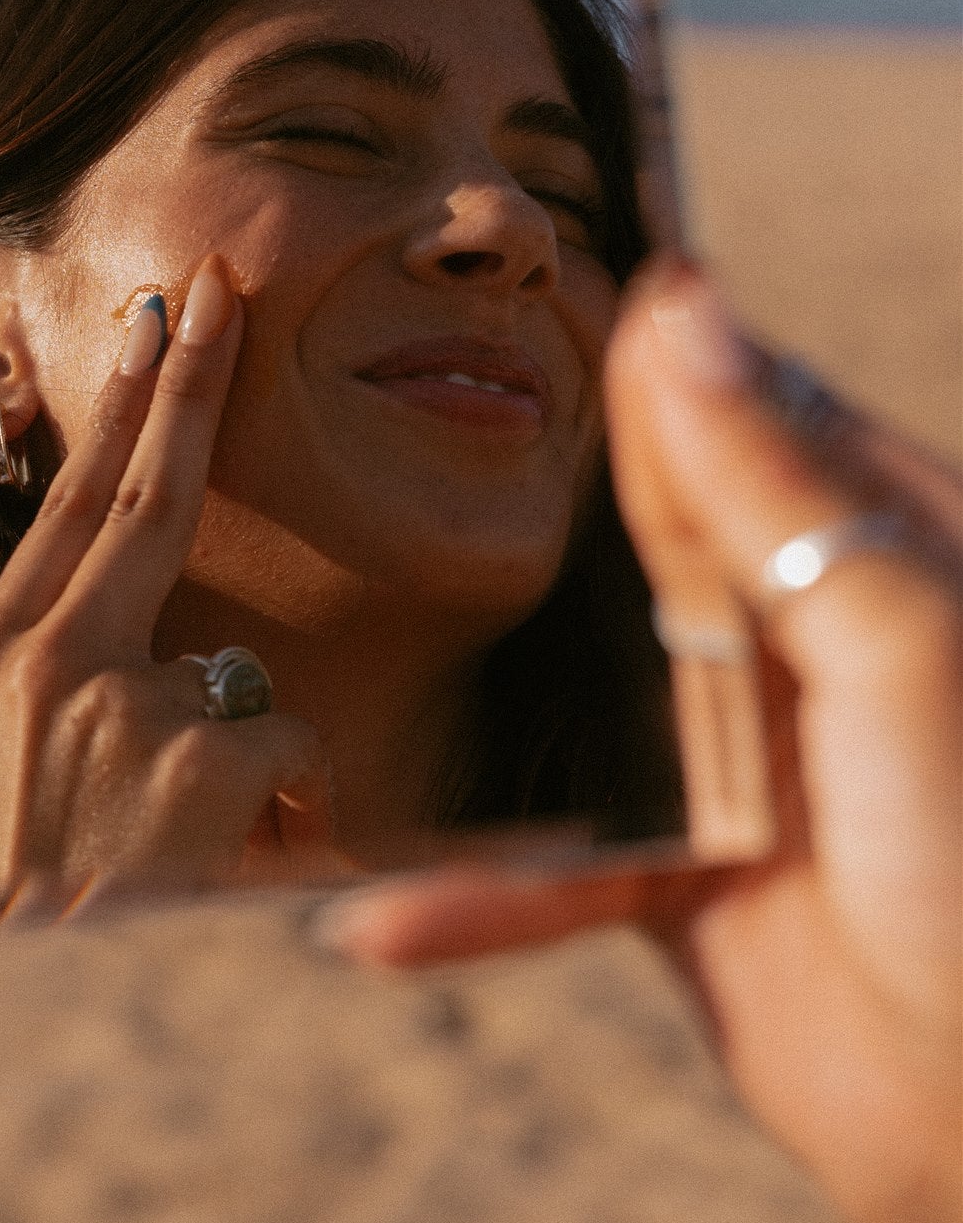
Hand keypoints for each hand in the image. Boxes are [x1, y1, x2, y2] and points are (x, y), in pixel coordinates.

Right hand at [0, 257, 331, 921]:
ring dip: (228, 749)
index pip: (78, 499)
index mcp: (1, 658)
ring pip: (232, 674)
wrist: (12, 1007)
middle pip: (148, 494)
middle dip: (192, 379)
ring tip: (174, 842)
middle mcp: (59, 662)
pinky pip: (285, 750)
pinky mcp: (204, 763)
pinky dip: (280, 803)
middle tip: (226, 289)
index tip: (159, 315)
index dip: (127, 399)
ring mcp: (132, 705)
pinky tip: (236, 856)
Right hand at [319, 258, 961, 1222]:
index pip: (740, 414)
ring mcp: (734, 753)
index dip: (634, 364)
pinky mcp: (680, 872)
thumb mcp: (897, 646)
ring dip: (464, 713)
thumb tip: (682, 305)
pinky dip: (474, 892)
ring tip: (326, 672)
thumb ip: (781, 491)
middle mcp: (799, 637)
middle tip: (355, 453)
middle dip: (514, 518)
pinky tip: (377, 917)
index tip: (494, 308)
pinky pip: (553, 862)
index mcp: (872, 550)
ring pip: (569, 696)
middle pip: (629, 542)